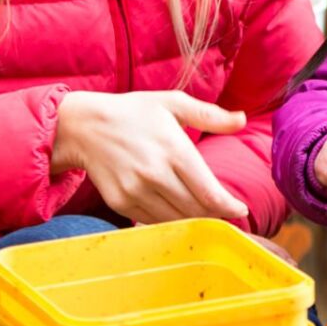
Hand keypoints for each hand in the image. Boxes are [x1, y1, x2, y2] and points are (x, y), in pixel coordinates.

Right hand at [52, 91, 249, 224]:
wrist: (84, 126)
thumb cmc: (133, 112)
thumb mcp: (173, 103)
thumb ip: (210, 115)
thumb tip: (243, 119)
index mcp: (174, 150)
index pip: (209, 192)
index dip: (229, 207)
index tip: (240, 211)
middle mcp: (155, 175)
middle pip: (196, 210)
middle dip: (215, 216)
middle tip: (226, 216)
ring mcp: (136, 191)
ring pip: (176, 220)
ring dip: (194, 222)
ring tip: (205, 216)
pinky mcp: (120, 202)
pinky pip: (152, 221)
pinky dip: (169, 221)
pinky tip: (177, 213)